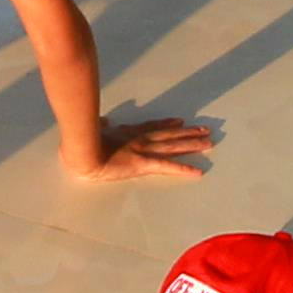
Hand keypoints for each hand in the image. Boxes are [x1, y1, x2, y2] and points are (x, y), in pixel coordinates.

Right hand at [76, 112, 218, 182]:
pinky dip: (182, 168)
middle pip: (170, 135)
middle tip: (206, 130)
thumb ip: (102, 126)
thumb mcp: (95, 131)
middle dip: (189, 133)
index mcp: (129, 132)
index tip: (180, 121)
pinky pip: (167, 166)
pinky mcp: (143, 163)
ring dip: (192, 144)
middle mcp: (141, 138)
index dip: (169, 124)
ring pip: (173, 146)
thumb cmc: (85, 143)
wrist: (83, 152)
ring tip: (209, 142)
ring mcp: (144, 149)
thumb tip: (104, 122)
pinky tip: (196, 171)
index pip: (154, 127)